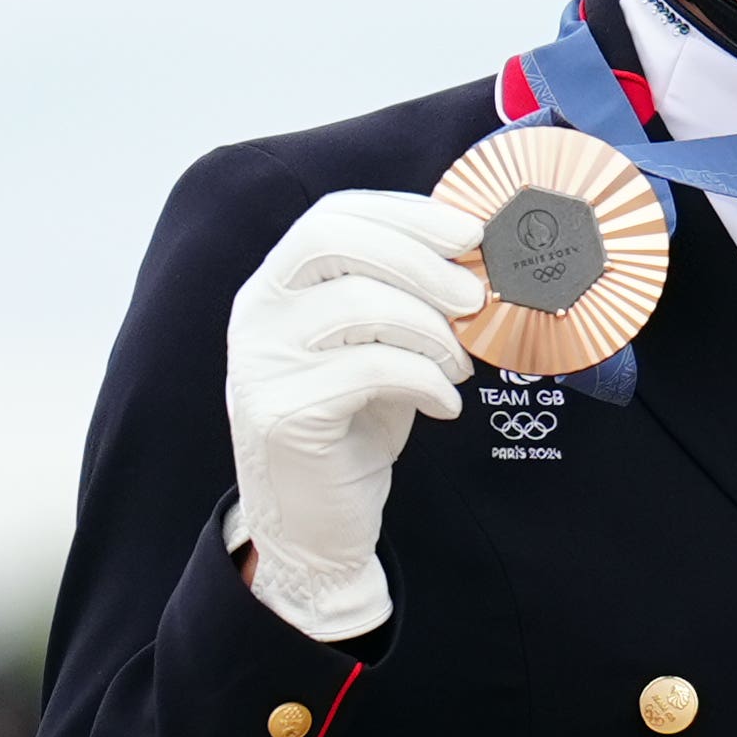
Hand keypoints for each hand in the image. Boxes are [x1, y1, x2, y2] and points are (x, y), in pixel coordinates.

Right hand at [222, 187, 482, 643]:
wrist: (314, 523)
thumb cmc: (352, 425)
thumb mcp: (377, 347)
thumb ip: (403, 300)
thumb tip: (478, 260)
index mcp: (277, 285)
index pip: (333, 215)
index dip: (405, 213)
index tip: (470, 231)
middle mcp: (258, 313)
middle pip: (338, 241)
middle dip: (423, 261)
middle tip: (476, 298)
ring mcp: (263, 361)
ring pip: (361, 303)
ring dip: (433, 331)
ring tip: (460, 365)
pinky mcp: (283, 412)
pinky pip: (373, 369)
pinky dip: (427, 380)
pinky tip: (444, 404)